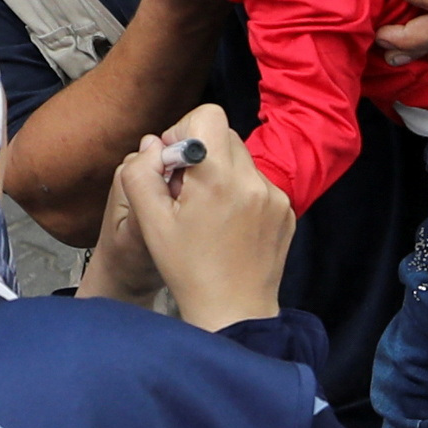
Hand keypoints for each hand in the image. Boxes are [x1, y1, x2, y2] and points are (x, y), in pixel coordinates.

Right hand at [115, 103, 293, 326]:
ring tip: (207, 214)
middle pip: (225, 135)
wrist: (233, 312)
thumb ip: (141, 173)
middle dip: (201, 154)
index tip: (175, 164)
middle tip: (186, 192)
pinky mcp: (286, 211)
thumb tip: (153, 147)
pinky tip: (228, 227)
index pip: (208, 115)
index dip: (184, 131)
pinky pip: (258, 184)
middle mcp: (254, 180)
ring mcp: (275, 196)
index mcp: (219, 176)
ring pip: (242, 160)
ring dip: (221, 175)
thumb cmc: (187, 269)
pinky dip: (240, 194)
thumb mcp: (150, 222)